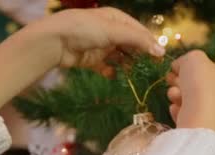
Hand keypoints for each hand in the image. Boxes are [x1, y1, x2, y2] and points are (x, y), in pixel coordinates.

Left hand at [38, 8, 165, 71]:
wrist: (54, 41)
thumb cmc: (84, 29)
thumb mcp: (114, 31)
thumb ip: (138, 41)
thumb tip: (161, 51)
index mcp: (115, 18)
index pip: (139, 30)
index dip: (150, 43)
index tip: (161, 57)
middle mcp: (109, 31)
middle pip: (130, 44)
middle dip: (140, 56)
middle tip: (151, 69)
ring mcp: (100, 46)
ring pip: (120, 57)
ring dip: (127, 65)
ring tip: (135, 75)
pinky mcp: (91, 60)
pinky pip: (106, 68)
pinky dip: (111, 72)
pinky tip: (115, 76)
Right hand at [166, 50, 214, 132]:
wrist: (200, 119)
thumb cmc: (200, 84)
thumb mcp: (193, 58)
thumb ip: (186, 59)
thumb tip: (178, 66)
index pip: (208, 67)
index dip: (189, 66)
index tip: (175, 68)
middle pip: (197, 84)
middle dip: (180, 81)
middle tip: (170, 80)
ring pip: (191, 100)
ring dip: (177, 95)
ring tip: (173, 94)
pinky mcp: (205, 127)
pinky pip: (188, 115)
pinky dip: (180, 111)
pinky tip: (176, 109)